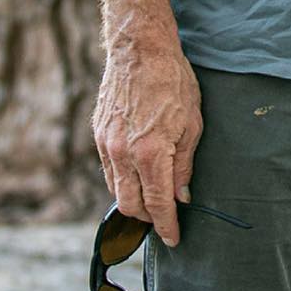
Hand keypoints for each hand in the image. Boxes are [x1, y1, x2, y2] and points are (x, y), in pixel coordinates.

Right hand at [92, 32, 201, 247]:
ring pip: (116, 190)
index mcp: (151, 152)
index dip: (167, 225)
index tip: (173, 239)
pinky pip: (107, 171)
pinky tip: (136, 179)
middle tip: (165, 221)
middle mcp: (123, 154)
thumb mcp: (192, 123)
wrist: (140, 51)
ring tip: (152, 204)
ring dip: (133, 202)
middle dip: (148, 219)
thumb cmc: (173, 82)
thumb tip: (182, 196)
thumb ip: (184, 164)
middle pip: (131, 204)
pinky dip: (121, 182)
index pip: (158, 203)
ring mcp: (106, 145)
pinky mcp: (97, 136)